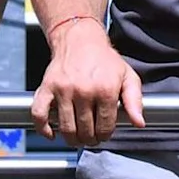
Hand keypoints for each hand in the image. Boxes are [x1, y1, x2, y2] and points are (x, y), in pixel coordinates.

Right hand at [32, 26, 146, 146]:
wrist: (80, 40)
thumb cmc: (105, 60)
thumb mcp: (127, 76)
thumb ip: (135, 101)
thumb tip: (139, 123)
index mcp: (105, 89)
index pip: (105, 126)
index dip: (105, 135)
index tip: (104, 134)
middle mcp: (84, 90)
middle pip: (85, 130)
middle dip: (90, 139)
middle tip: (91, 138)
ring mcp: (63, 90)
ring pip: (66, 128)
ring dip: (72, 139)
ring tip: (77, 138)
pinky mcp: (46, 87)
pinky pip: (39, 114)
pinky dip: (43, 129)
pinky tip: (52, 133)